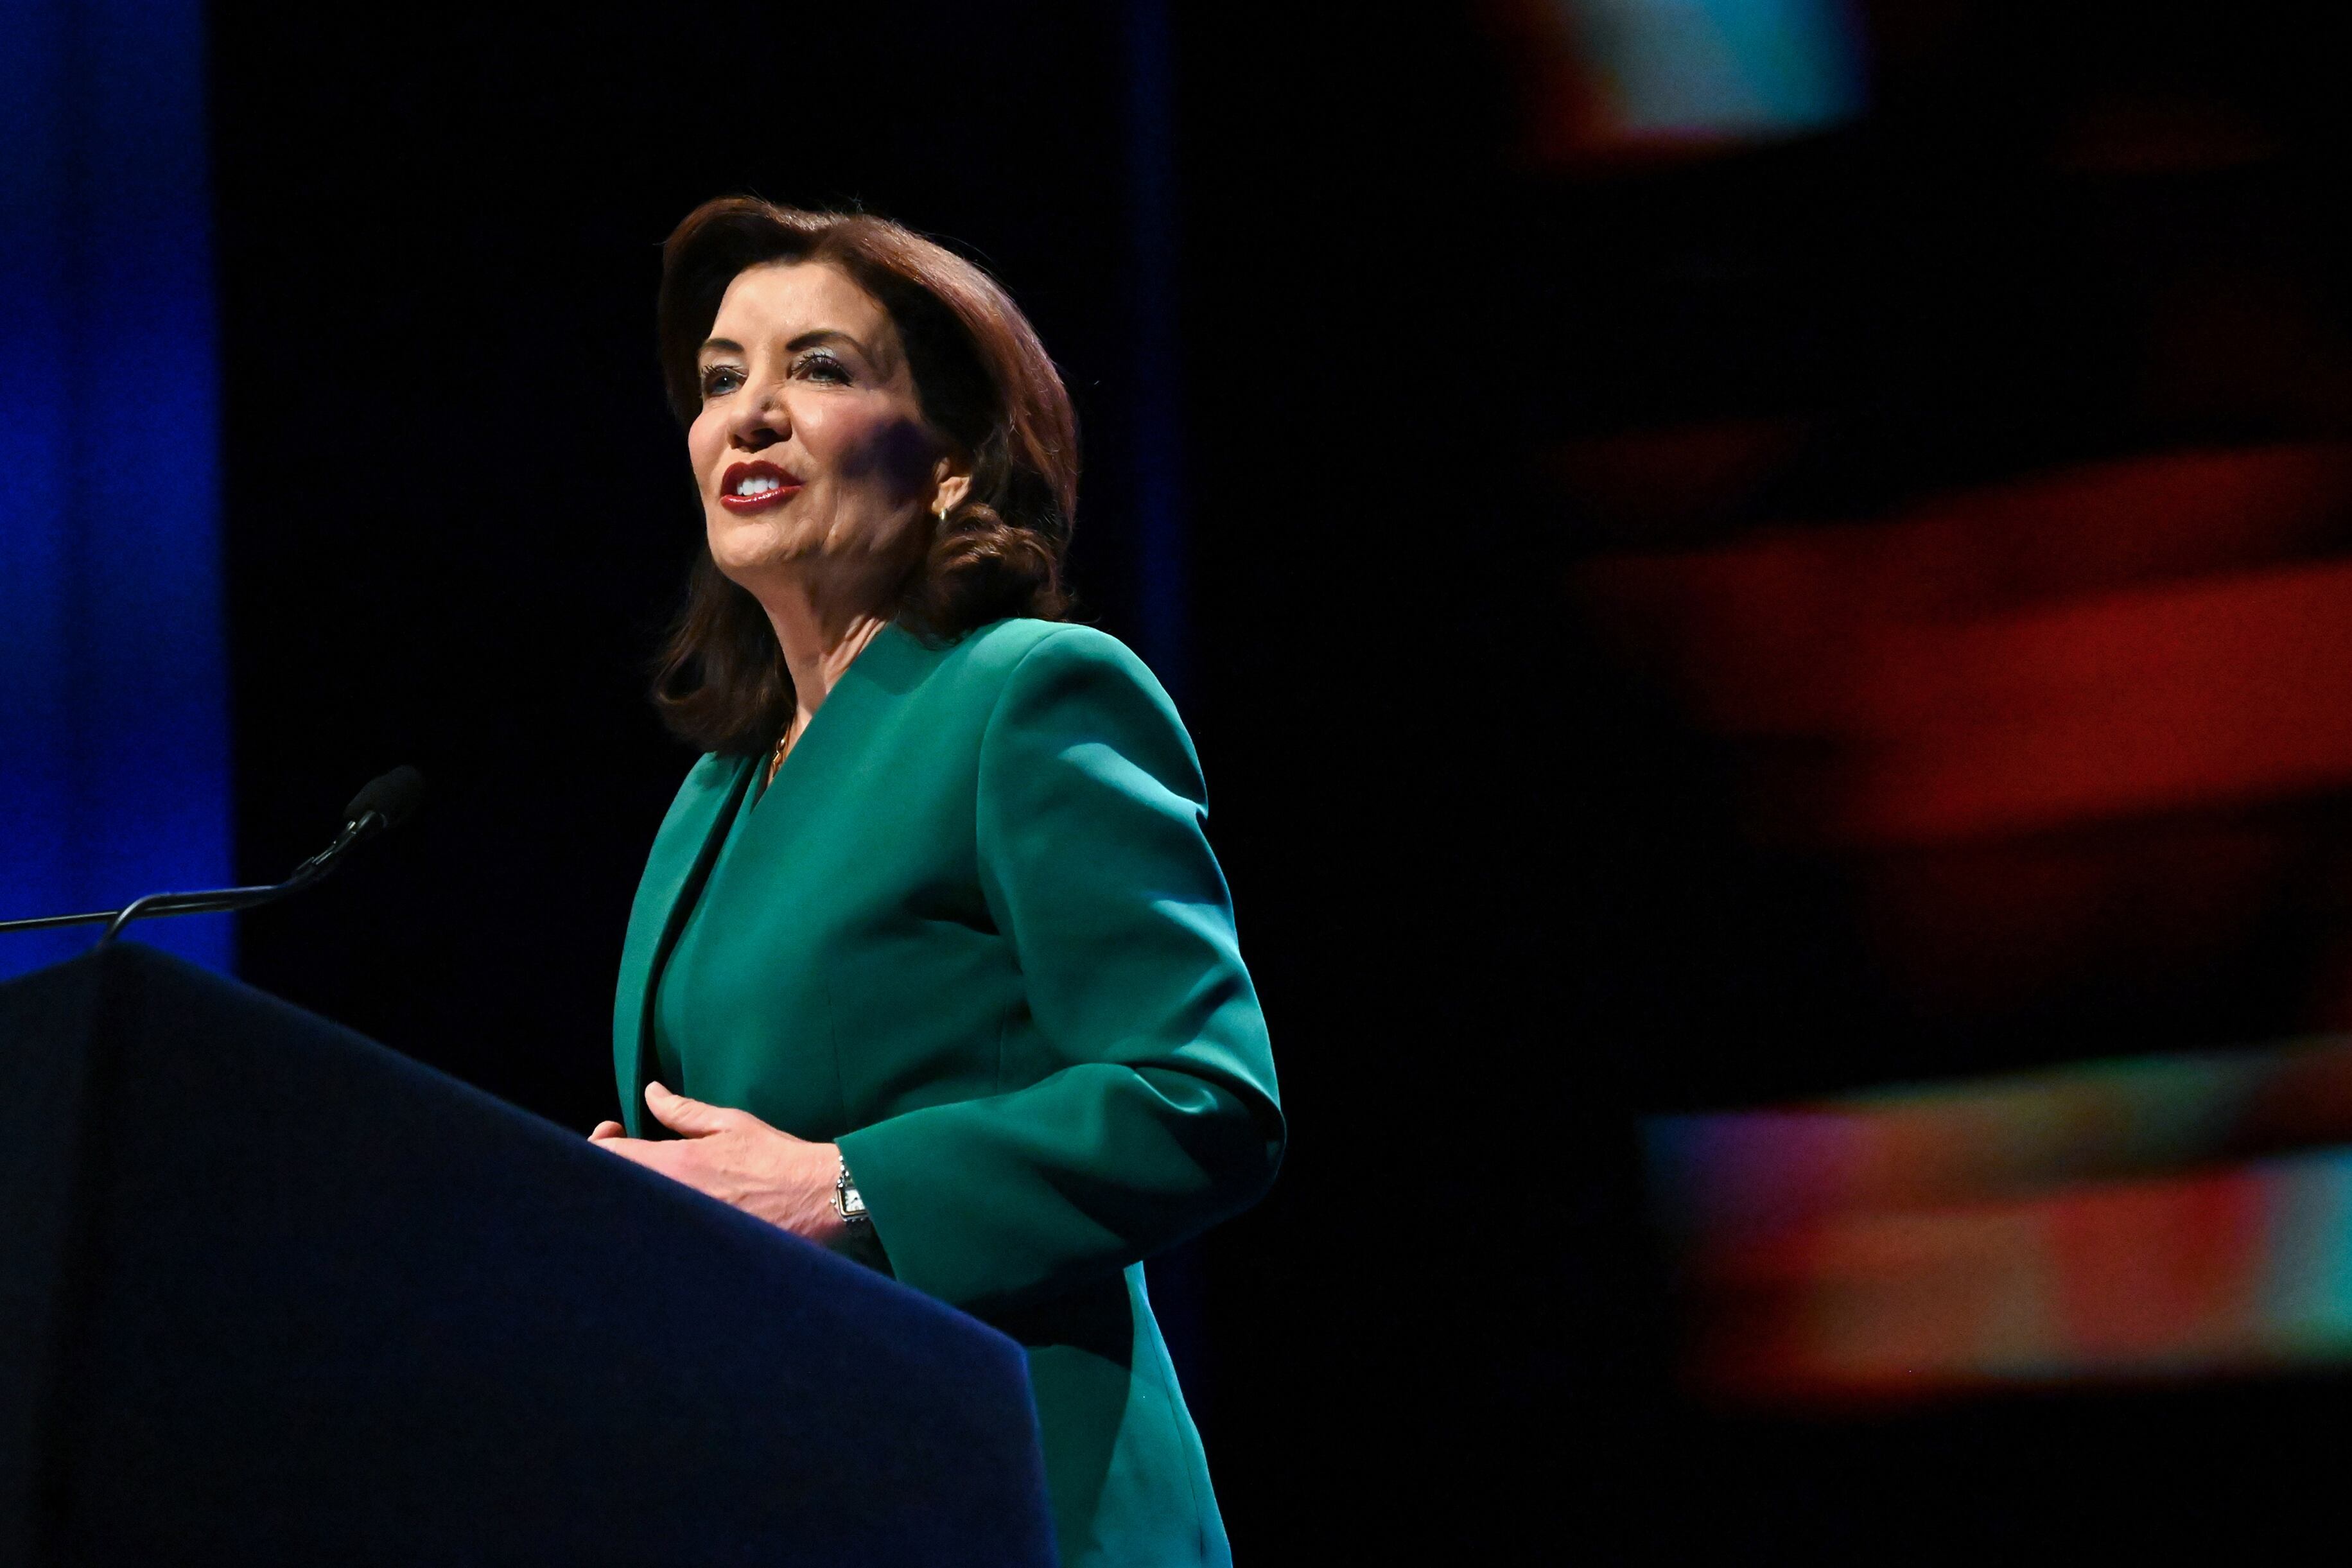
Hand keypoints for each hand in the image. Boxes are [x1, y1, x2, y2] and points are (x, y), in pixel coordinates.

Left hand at [588, 1082, 849, 1245]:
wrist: (816, 1199)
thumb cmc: (777, 1157)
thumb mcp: (730, 1123)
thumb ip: (682, 1111)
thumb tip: (650, 1093)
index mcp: (675, 1164)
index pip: (609, 1157)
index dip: (600, 1142)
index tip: (615, 1132)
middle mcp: (671, 1199)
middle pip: (614, 1189)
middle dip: (614, 1169)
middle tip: (634, 1155)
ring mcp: (681, 1229)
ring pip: (633, 1214)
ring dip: (634, 1194)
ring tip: (656, 1179)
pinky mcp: (694, 1250)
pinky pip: (659, 1234)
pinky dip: (655, 1219)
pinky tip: (675, 1208)